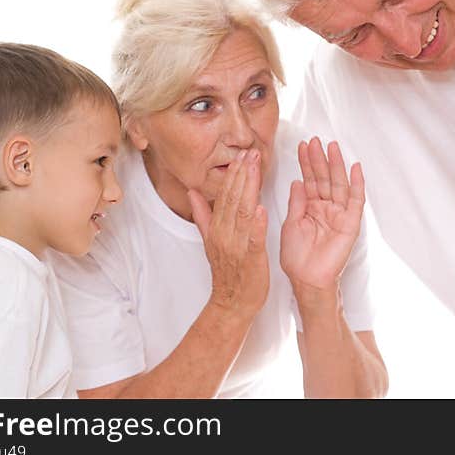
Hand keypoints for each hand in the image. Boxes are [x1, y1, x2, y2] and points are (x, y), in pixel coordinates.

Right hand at [189, 148, 268, 315]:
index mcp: (217, 227)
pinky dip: (257, 224)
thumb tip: (192, 192)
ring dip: (249, 189)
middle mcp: (224, 233)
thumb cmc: (227, 272)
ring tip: (255, 169)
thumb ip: (202, 214)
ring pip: (242, 212)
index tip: (242, 154)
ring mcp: (236, 246)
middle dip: (242, 173)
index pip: (224, 194)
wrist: (231, 303)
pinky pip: (253, 239)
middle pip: (233, 198)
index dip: (233, 173)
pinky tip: (262, 208)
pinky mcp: (251, 258)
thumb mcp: (210, 240)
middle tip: (250, 152)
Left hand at [280, 137, 365, 293]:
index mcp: (311, 208)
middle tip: (315, 140)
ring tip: (332, 146)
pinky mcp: (351, 224)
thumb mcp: (291, 224)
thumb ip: (297, 202)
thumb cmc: (297, 258)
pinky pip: (356, 201)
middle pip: (324, 178)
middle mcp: (326, 208)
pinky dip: (357, 185)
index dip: (306, 163)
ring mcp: (339, 215)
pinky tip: (355, 168)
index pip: (309, 180)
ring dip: (336, 165)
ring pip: (339, 185)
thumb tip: (297, 181)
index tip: (301, 146)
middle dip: (320, 159)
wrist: (306, 280)